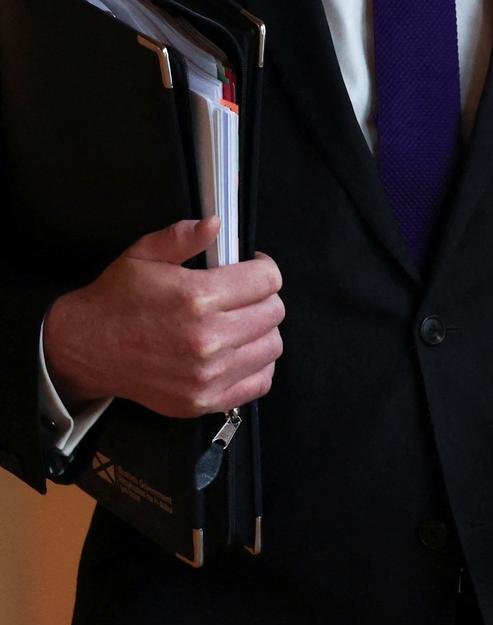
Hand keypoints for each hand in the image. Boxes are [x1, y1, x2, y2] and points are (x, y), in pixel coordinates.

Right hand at [42, 217, 284, 418]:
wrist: (85, 349)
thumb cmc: (117, 300)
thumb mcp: (142, 256)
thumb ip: (182, 237)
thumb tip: (216, 224)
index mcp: (197, 299)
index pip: (268, 280)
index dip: (262, 268)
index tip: (251, 269)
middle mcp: (207, 339)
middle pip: (274, 312)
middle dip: (263, 297)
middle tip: (242, 296)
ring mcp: (208, 374)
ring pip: (272, 345)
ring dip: (261, 330)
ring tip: (238, 322)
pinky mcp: (205, 400)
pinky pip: (260, 381)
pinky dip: (257, 365)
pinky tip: (238, 351)